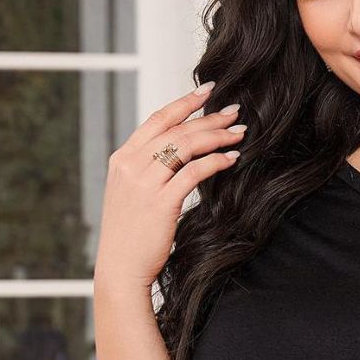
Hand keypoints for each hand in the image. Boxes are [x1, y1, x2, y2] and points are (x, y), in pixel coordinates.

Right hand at [94, 80, 246, 291]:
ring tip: (239, 133)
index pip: (157, 119)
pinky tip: (231, 159)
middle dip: (209, 117)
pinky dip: (216, 162)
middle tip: (235, 112)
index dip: (184, 102)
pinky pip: (194, 172)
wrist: (120, 268)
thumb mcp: (130, 194)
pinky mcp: (161, 201)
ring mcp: (144, 182)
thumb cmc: (130, 236)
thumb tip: (174, 154)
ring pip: (186, 145)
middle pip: (177, 129)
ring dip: (217, 136)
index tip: (207, 91)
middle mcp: (130, 165)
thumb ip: (146, 170)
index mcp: (122, 159)